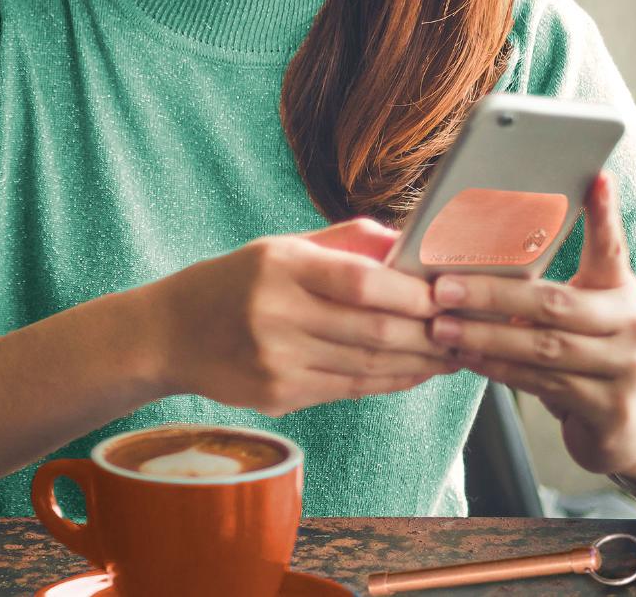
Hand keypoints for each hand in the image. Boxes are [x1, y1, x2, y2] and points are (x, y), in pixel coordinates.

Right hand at [147, 218, 461, 416]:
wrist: (171, 333)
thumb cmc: (237, 280)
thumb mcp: (281, 245)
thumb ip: (345, 241)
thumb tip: (406, 241)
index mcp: (281, 266)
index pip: (360, 282)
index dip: (411, 293)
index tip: (447, 294)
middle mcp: (277, 314)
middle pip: (372, 330)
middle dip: (428, 334)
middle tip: (463, 329)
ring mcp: (276, 361)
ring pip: (367, 366)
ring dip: (419, 362)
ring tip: (452, 353)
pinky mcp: (278, 395)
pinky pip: (349, 390)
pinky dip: (390, 381)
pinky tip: (415, 372)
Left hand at [429, 172, 635, 474]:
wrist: (624, 422)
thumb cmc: (585, 349)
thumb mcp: (580, 309)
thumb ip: (547, 284)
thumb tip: (479, 250)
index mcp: (621, 289)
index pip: (612, 246)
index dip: (605, 214)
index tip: (596, 177)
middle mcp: (633, 323)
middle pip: (555, 303)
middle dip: (492, 295)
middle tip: (444, 288)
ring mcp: (625, 367)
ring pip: (543, 347)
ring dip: (485, 336)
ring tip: (442, 327)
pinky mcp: (608, 407)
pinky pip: (540, 382)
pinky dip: (498, 368)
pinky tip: (466, 358)